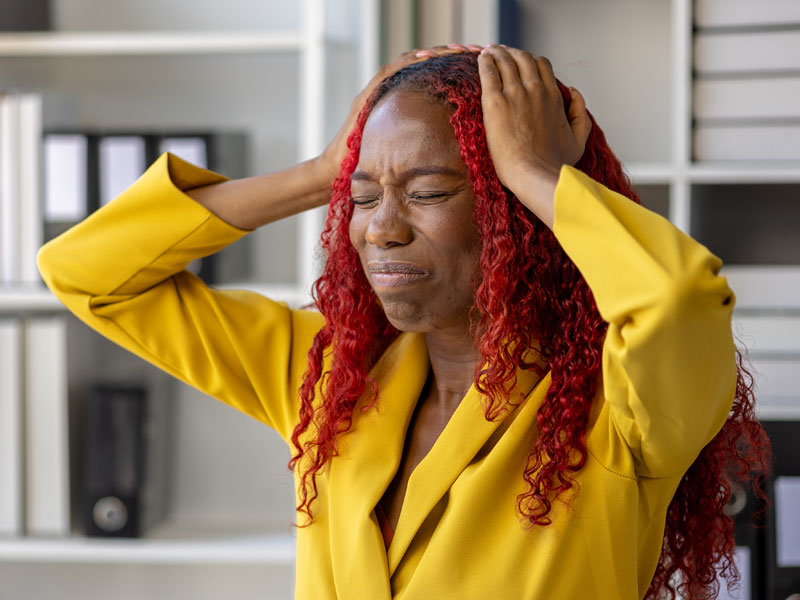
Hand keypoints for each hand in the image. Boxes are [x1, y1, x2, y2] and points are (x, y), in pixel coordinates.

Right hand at [318, 44, 482, 181]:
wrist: (336, 171)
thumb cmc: (370, 168)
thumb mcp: (405, 153)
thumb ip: (424, 144)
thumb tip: (457, 152)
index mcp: (402, 103)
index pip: (430, 76)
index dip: (452, 67)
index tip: (475, 64)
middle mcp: (389, 92)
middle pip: (422, 63)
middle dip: (448, 55)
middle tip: (472, 50)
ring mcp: (377, 92)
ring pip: (409, 62)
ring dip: (433, 53)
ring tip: (455, 49)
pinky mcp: (367, 96)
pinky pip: (391, 72)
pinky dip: (409, 63)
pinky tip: (427, 57)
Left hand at [477, 46, 590, 198]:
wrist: (534, 175)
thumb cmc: (554, 164)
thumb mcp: (578, 140)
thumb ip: (579, 114)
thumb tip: (574, 92)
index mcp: (554, 96)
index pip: (542, 65)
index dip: (530, 61)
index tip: (520, 63)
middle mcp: (536, 89)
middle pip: (523, 58)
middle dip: (512, 53)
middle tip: (502, 53)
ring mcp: (515, 93)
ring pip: (505, 60)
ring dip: (497, 53)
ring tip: (489, 52)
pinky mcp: (495, 102)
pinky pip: (488, 71)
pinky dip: (485, 61)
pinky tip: (481, 58)